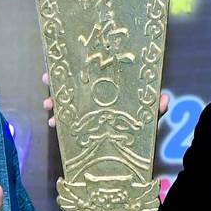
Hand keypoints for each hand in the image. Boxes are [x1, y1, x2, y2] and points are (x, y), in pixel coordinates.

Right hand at [43, 72, 168, 127]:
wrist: (136, 150)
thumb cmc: (142, 124)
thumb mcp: (148, 115)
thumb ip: (155, 108)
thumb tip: (164, 99)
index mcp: (110, 87)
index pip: (91, 72)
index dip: (76, 65)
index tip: (66, 60)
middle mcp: (95, 96)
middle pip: (73, 84)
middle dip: (58, 81)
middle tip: (47, 78)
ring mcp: (87, 111)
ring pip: (66, 102)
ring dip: (54, 102)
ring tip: (49, 105)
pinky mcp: (83, 127)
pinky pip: (67, 121)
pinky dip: (58, 121)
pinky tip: (54, 124)